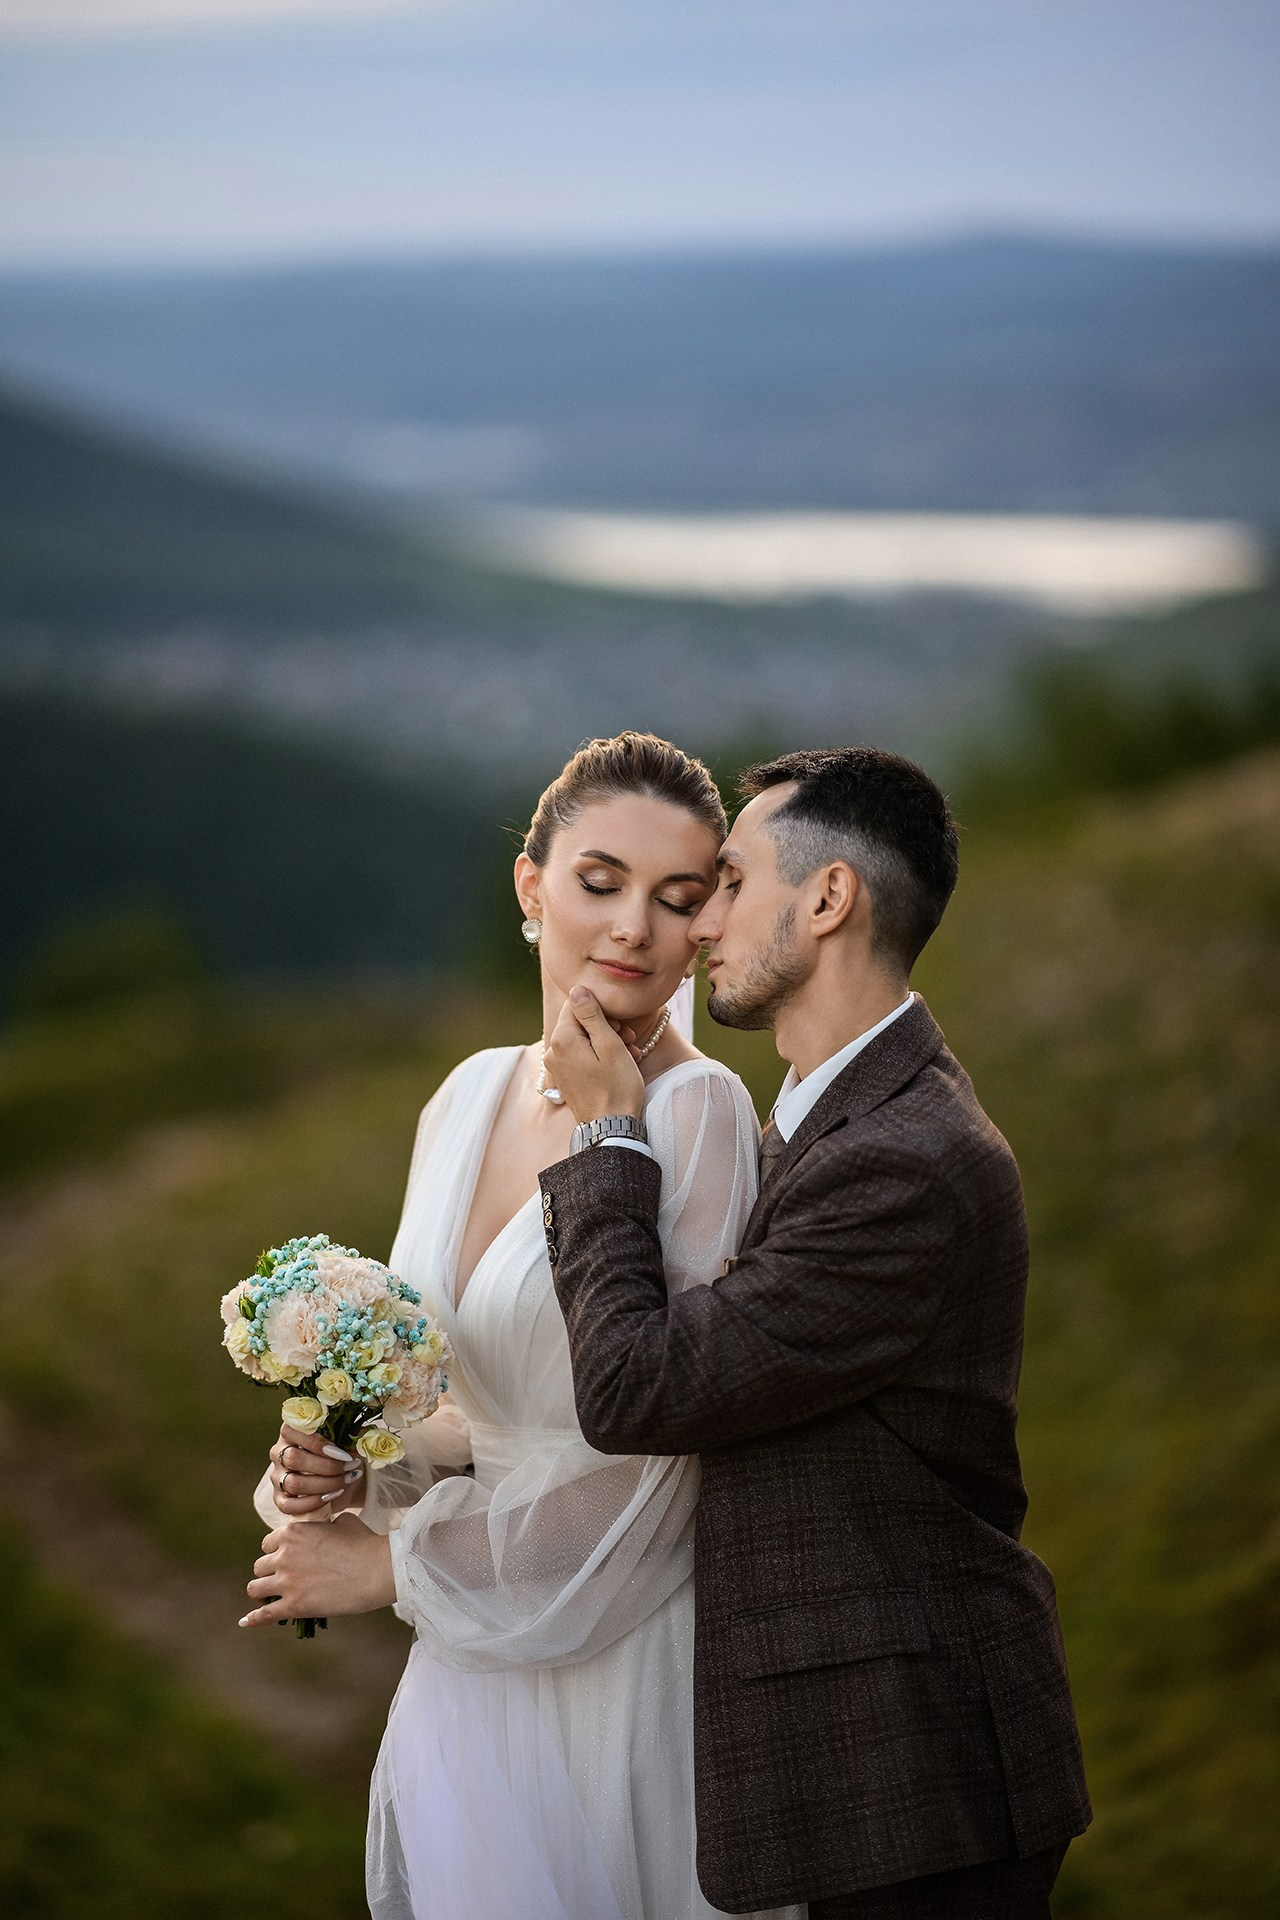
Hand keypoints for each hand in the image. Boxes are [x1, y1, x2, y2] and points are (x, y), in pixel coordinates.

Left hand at [240, 1514, 394, 1625]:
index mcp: (293, 1532)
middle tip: (283, 1580)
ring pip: (255, 1588)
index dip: (277, 1552)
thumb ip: (325, 1526)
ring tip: (270, 1597)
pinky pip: (263, 1614)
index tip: (286, 1560)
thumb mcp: (343, 1522)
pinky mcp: (293, 1605)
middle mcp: (284, 1555)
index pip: (269, 1543)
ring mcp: (287, 1581)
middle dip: (270, 1572)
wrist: (377, 1569)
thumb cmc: (365, 1543)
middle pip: (260, 1565)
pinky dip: (253, 1619)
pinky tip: (245, 1622)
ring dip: (263, 1592)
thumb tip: (327, 1528)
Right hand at [269, 1421, 363, 1515]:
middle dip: (327, 1465)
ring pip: (293, 1483)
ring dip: (325, 1484)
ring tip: (346, 1480)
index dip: (318, 1442)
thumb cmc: (340, 1452)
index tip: (343, 1453)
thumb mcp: (346, 1439)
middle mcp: (278, 1452)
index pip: (292, 1430)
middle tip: (350, 1467)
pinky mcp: (279, 1499)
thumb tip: (362, 1434)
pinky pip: (288, 1506)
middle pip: (293, 1458)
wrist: (338, 1478)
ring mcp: (276, 1477)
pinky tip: (332, 1496)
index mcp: (290, 1431)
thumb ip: (351, 1432)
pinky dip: (313, 1502)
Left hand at [544, 987, 645, 1125]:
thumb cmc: (617, 1087)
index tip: (619, 1024)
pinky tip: (619, 1063)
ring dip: (606, 1040)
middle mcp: (552, 1051)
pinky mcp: (565, 1078)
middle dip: (605, 1025)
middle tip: (628, 1038)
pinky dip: (599, 1055)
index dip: (601, 1009)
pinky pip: (581, 1056)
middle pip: (578, 1022)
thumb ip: (591, 1015)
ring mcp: (557, 1067)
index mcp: (562, 1039)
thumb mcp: (609, 1045)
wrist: (612, 1128)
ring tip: (629, 1052)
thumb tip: (577, 989)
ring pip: (582, 1039)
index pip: (576, 1004)